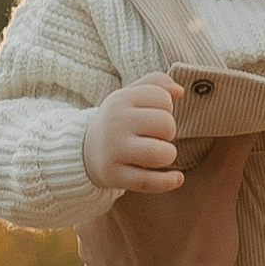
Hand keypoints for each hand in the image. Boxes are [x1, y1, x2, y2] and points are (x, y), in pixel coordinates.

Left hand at [78, 132, 251, 265]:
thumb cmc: (196, 249)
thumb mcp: (219, 193)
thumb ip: (230, 150)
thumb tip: (249, 120)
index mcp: (119, 181)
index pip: (129, 149)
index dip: (149, 149)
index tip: (168, 153)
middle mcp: (92, 206)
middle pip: (116, 177)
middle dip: (136, 176)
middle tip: (164, 181)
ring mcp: (88, 236)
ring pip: (107, 206)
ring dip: (127, 206)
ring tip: (154, 210)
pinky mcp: (93, 260)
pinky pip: (104, 235)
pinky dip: (121, 233)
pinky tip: (143, 236)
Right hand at [82, 74, 185, 196]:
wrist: (85, 150)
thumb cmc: (119, 120)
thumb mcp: (131, 96)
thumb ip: (156, 83)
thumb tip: (179, 90)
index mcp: (121, 100)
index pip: (162, 97)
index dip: (167, 107)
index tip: (155, 115)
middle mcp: (116, 123)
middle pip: (166, 124)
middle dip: (169, 131)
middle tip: (157, 136)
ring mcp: (113, 150)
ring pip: (159, 153)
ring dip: (168, 154)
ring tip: (160, 154)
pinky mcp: (114, 175)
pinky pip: (149, 182)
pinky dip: (168, 181)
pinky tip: (177, 177)